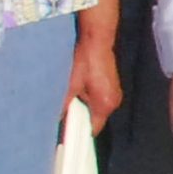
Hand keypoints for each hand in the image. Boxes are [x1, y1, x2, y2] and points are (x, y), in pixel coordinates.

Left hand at [66, 17, 121, 133]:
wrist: (97, 40)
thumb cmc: (85, 61)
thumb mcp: (70, 85)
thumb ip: (64, 105)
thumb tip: (56, 119)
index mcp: (104, 104)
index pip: (92, 129)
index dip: (79, 132)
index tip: (67, 133)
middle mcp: (114, 102)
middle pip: (96, 120)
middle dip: (82, 118)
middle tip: (66, 115)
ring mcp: (116, 94)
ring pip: (98, 110)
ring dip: (87, 108)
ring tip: (74, 100)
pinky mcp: (114, 86)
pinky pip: (102, 101)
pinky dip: (92, 100)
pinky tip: (82, 91)